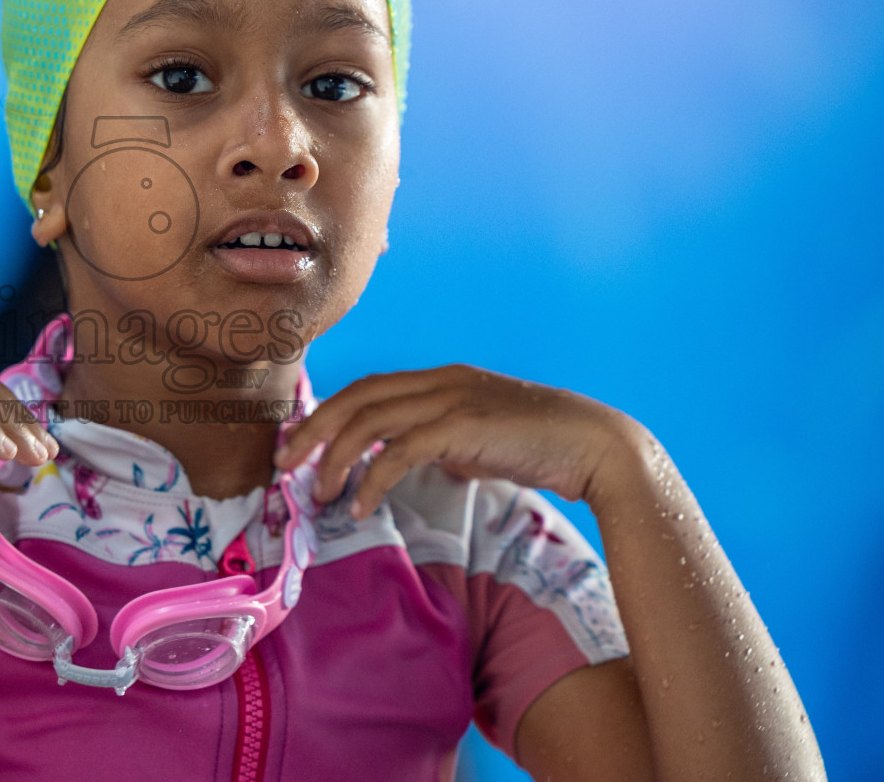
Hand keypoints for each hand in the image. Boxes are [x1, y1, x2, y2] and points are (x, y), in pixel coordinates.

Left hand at [273, 364, 637, 518]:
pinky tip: (360, 505)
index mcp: (442, 379)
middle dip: (314, 429)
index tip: (300, 441)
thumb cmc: (542, 447)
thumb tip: (414, 460)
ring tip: (319, 492)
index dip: (328, 411)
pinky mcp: (464, 427)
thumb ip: (445, 442)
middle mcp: (441, 381)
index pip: (368, 387)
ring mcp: (453, 400)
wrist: (598, 448)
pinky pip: (399, 451)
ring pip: (370, 420)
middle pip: (357, 397)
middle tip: (285, 464)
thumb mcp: (482, 439)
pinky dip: (372, 478)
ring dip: (336, 457)